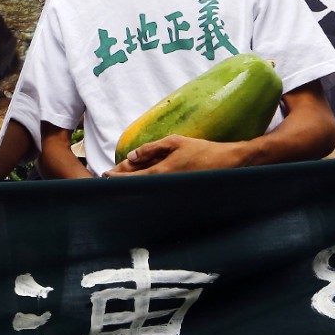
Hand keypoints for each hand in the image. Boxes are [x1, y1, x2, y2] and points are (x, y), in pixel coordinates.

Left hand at [105, 134, 247, 176]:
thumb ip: (151, 149)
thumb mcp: (175, 142)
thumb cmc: (202, 150)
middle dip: (122, 182)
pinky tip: (142, 185)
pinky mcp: (179, 192)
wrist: (229, 163)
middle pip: (137, 185)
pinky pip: (158, 190)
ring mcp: (173, 190)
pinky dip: (147, 187)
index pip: (133, 177)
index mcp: (162, 171)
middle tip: (107, 180)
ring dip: (133, 185)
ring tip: (120, 182)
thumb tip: (131, 156)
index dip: (117, 177)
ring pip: (147, 189)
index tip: (105, 176)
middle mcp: (165, 184)